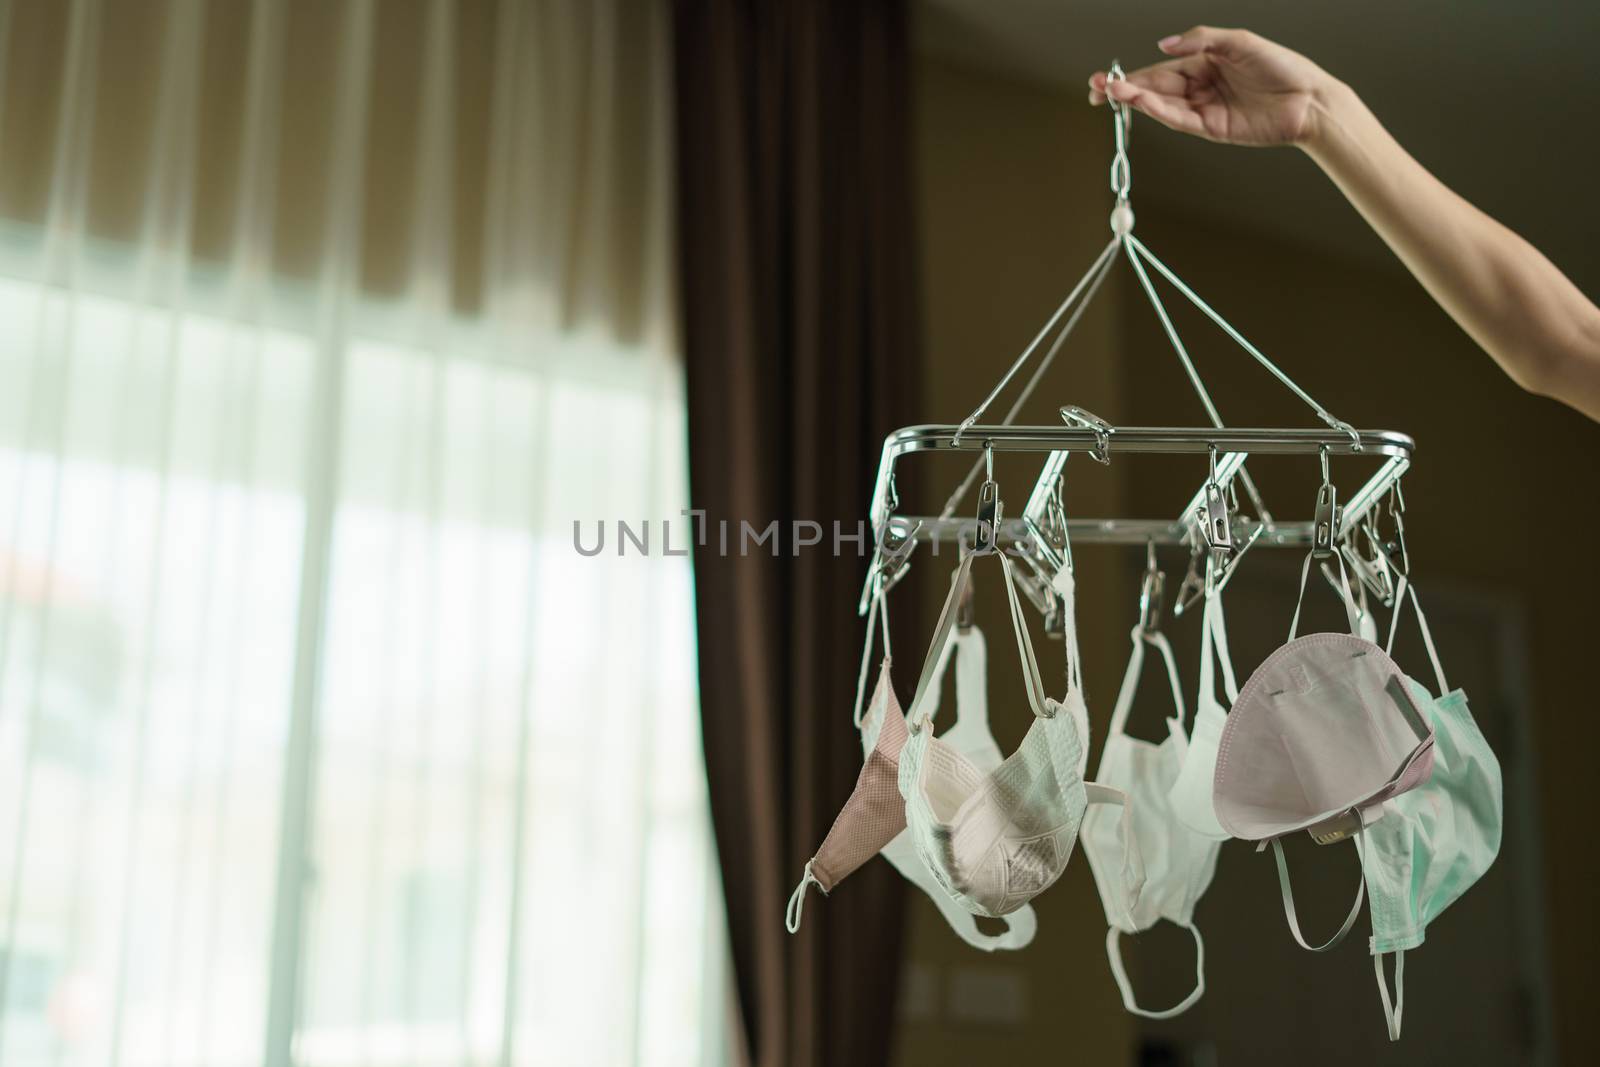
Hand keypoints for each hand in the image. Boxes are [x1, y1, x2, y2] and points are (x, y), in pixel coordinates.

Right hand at [1087, 27, 1337, 148]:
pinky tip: (1143, 104)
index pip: (1159, 71)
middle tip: (1096, 89)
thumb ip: (1201, 40)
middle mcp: (1199, 88)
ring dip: (1137, 101)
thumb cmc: (1281, 66)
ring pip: (1163, 106)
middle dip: (1124, 91)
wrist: (1309, 100)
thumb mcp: (1240, 41)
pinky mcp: (1212, 129)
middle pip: (1154, 89)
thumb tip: (1163, 44)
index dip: (1131, 76)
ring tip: (1113, 95)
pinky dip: (1160, 112)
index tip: (1105, 79)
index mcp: (1203, 64)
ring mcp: (1204, 110)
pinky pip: (1181, 119)